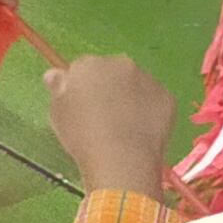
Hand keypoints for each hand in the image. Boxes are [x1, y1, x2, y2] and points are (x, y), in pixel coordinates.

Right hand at [45, 55, 173, 194]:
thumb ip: (58, 88)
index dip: (81, 88)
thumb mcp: (57, 113)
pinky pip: (154, 101)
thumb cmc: (81, 136)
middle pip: (112, 72)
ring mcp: (148, 79)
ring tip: (123, 128)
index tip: (81, 107)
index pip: (82, 68)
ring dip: (130, 98)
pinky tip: (141, 132)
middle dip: (108, 88)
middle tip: (102, 117)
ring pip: (136, 85)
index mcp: (89, 65)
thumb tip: (55, 73)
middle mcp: (120, 64)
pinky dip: (149, 112)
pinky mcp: (167, 97)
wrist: (120, 158)